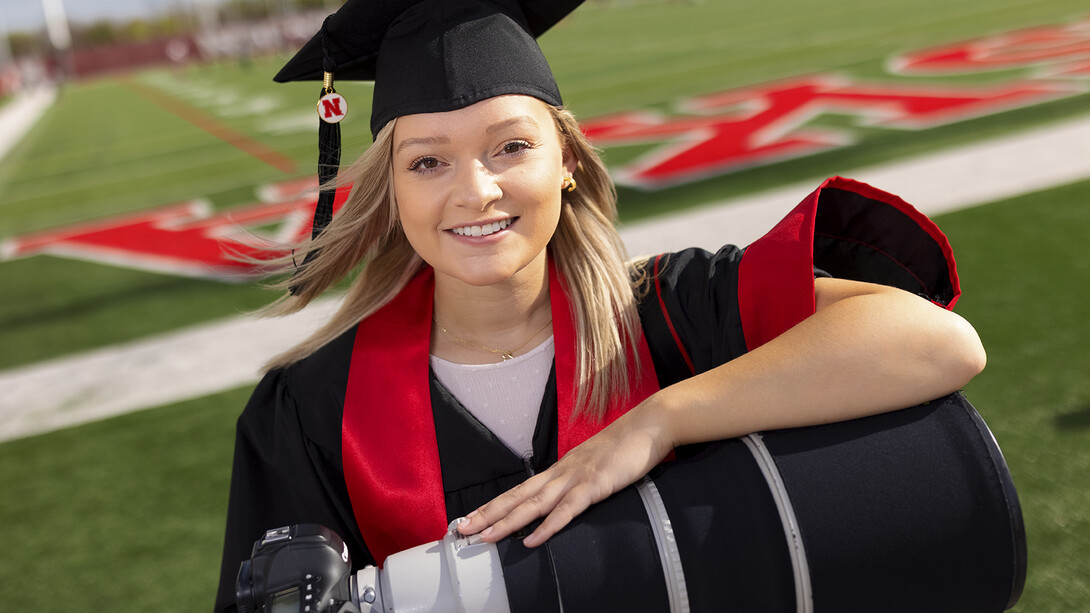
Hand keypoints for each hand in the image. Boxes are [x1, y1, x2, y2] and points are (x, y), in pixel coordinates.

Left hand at [456, 400, 674, 546]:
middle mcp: (561, 473)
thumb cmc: (626, 447)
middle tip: (460, 530)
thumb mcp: (595, 466)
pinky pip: (568, 509)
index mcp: (560, 470)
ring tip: (485, 537)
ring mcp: (577, 478)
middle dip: (487, 514)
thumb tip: (565, 501)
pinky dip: (548, 526)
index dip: (493, 505)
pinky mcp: (595, 484)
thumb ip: (578, 483)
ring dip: (507, 521)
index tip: (470, 517)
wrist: (649, 425)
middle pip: (517, 497)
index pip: (519, 490)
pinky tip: (532, 539)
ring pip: (534, 504)